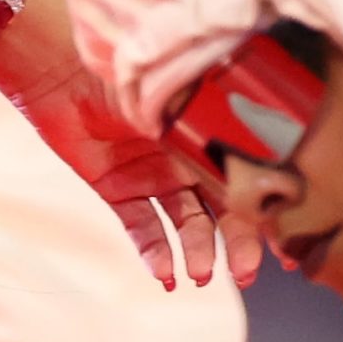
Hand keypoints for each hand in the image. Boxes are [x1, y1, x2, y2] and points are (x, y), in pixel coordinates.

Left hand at [0, 33, 262, 293]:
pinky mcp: (118, 189)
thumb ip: (216, 124)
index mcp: (208, 134)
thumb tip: (268, 148)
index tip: (285, 248)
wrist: (57, 66)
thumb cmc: (123, 69)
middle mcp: (186, 161)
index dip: (265, 215)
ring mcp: (153, 177)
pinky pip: (142, 227)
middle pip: (221, 212)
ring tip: (199, 274)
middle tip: (243, 275)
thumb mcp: (176, 96)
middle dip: (237, 246)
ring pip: (186, 225)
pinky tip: (164, 274)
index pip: (246, 183)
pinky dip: (154, 252)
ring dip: (197, 253)